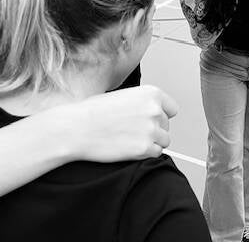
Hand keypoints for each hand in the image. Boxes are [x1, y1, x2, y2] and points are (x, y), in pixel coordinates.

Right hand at [53, 85, 177, 162]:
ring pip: (164, 141)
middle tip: (132, 131)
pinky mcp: (144, 148)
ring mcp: (151, 129)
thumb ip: (142, 103)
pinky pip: (156, 154)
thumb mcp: (123, 96)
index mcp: (151, 93)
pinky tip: (129, 148)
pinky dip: (145, 154)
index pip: (171, 109)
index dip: (160, 116)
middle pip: (166, 126)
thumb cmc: (93, 112)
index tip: (149, 120)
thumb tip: (154, 113)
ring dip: (151, 142)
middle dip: (153, 130)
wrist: (76, 128)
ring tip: (130, 140)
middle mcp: (154, 110)